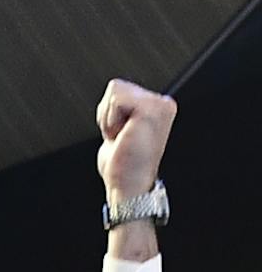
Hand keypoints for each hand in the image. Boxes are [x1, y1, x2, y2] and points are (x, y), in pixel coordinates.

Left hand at [97, 79, 175, 202]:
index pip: (119, 89)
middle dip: (108, 115)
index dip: (110, 114)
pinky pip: (115, 100)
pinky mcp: (151, 110)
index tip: (121, 135)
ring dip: (109, 118)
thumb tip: (115, 91)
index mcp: (158, 106)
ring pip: (115, 91)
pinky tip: (122, 136)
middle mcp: (163, 103)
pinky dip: (110, 120)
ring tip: (122, 137)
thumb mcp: (122, 128)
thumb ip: (123, 108)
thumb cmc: (123, 163)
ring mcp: (160, 105)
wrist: (129, 184)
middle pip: (116, 87)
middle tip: (121, 137)